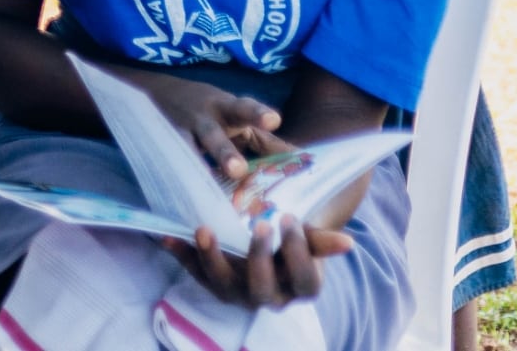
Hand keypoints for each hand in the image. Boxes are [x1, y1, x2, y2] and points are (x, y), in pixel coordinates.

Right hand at [115, 67, 285, 180]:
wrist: (157, 91)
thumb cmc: (211, 111)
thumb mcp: (235, 116)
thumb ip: (265, 141)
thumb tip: (302, 161)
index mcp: (226, 108)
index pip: (244, 108)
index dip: (258, 114)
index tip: (274, 120)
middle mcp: (202, 118)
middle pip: (213, 134)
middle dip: (224, 153)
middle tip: (238, 170)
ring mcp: (179, 131)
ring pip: (186, 150)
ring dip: (196, 170)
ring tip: (206, 190)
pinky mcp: (162, 145)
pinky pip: (170, 163)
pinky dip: (176, 178)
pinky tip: (182, 197)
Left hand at [164, 216, 354, 310]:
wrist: (268, 247)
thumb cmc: (291, 240)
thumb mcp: (306, 238)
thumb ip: (320, 239)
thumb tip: (348, 244)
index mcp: (298, 286)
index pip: (305, 281)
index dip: (300, 254)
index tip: (290, 219)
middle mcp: (268, 297)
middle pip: (262, 290)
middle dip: (260, 259)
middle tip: (260, 225)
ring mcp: (237, 293)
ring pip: (222, 286)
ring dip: (212, 258)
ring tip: (204, 229)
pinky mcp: (212, 283)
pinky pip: (193, 272)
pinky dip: (180, 254)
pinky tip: (167, 236)